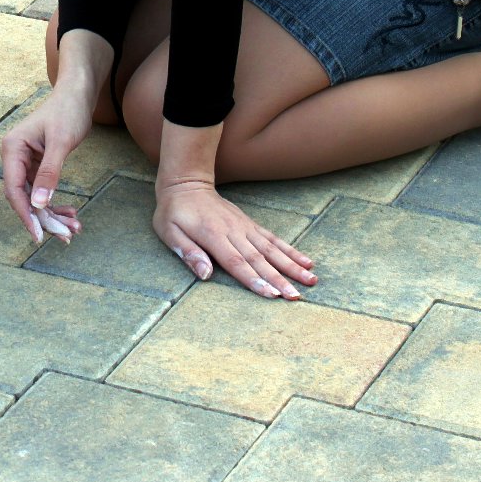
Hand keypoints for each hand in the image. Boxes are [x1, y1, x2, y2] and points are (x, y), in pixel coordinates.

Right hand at [0, 91, 87, 243]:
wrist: (77, 94)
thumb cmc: (68, 112)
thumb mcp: (61, 143)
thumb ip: (49, 173)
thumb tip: (38, 204)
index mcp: (12, 149)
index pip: (14, 189)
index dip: (25, 214)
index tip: (39, 235)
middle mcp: (14, 157)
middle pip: (24, 197)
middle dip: (44, 218)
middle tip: (65, 235)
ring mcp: (24, 161)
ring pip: (34, 197)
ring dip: (52, 214)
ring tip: (73, 228)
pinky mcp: (36, 164)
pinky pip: (42, 190)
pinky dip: (54, 203)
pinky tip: (70, 213)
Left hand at [153, 180, 315, 297]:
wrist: (186, 184)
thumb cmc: (174, 212)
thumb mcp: (169, 232)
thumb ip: (188, 252)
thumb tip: (205, 275)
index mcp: (213, 236)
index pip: (237, 262)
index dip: (255, 280)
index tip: (272, 294)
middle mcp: (233, 231)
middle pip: (259, 259)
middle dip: (280, 279)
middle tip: (297, 296)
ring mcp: (245, 227)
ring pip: (272, 249)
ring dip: (292, 265)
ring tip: (311, 279)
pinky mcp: (250, 224)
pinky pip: (273, 239)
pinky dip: (290, 250)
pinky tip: (306, 261)